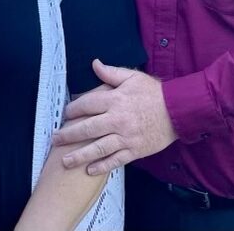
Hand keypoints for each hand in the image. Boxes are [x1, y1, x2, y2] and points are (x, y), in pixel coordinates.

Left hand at [51, 60, 175, 174]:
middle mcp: (117, 119)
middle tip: (55, 139)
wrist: (177, 110)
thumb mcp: (133, 77)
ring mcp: (125, 137)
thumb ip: (111, 73)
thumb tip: (94, 64)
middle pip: (88, 128)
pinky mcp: (134, 150)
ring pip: (98, 148)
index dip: (73, 109)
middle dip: (69, 135)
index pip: (87, 104)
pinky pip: (115, 160)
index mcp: (115, 99)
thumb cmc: (154, 92)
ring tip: (65, 161)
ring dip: (80, 155)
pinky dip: (102, 166)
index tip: (65, 113)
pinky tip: (89, 170)